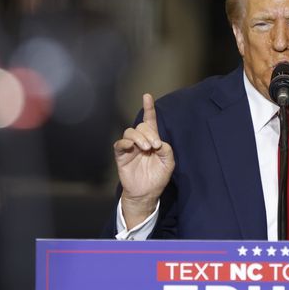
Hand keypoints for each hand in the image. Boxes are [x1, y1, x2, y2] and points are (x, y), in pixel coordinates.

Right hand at [113, 93, 174, 227]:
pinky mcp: (121, 155)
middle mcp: (140, 141)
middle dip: (149, 133)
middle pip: (141, 126)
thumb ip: (167, 150)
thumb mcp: (168, 163)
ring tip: (147, 149)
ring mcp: (130, 147)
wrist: (147, 193)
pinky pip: (120, 143)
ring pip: (130, 131)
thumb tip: (159, 142)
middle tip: (155, 146)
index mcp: (152, 140)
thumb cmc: (157, 177)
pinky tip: (132, 147)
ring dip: (139, 137)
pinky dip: (126, 142)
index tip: (147, 96)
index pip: (150, 121)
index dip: (149, 108)